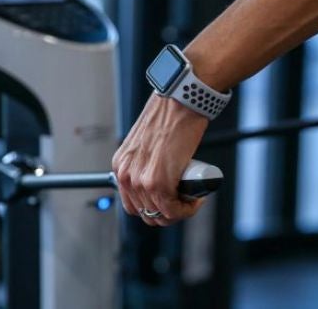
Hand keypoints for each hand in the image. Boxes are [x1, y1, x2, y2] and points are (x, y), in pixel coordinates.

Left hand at [112, 94, 208, 225]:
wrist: (180, 103)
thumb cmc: (169, 116)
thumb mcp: (146, 142)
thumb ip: (145, 158)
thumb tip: (160, 171)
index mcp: (120, 165)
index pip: (133, 203)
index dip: (155, 206)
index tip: (171, 199)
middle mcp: (126, 175)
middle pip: (146, 213)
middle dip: (169, 212)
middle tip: (185, 199)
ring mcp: (141, 181)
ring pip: (161, 215)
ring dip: (180, 211)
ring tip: (193, 197)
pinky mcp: (159, 183)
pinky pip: (173, 210)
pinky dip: (188, 209)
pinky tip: (197, 199)